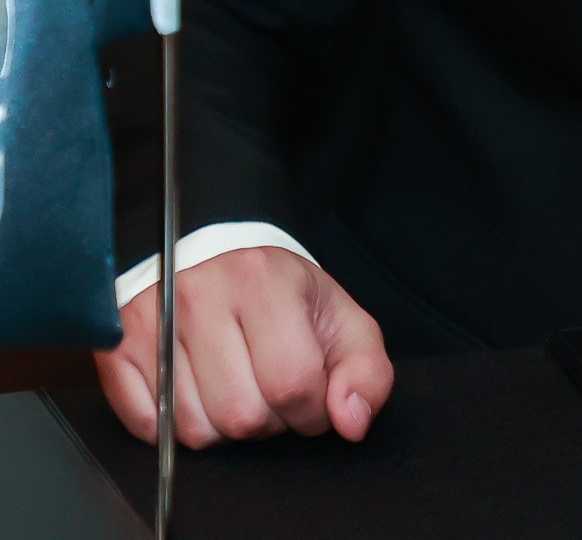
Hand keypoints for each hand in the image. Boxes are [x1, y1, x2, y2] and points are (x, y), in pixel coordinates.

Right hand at [93, 247, 394, 448]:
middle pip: (241, 415)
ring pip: (193, 430)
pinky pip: (148, 427)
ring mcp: (152, 320)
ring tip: (235, 383)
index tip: (311, 395)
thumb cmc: (281, 291)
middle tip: (269, 384)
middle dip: (268, 419)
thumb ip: (365, 370)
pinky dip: (176, 427)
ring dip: (223, 425)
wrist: (217, 251)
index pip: (292, 383)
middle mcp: (200, 295)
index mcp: (264, 280)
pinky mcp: (116, 346)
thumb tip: (352, 422)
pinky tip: (197, 389)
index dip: (311, 410)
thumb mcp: (338, 318)